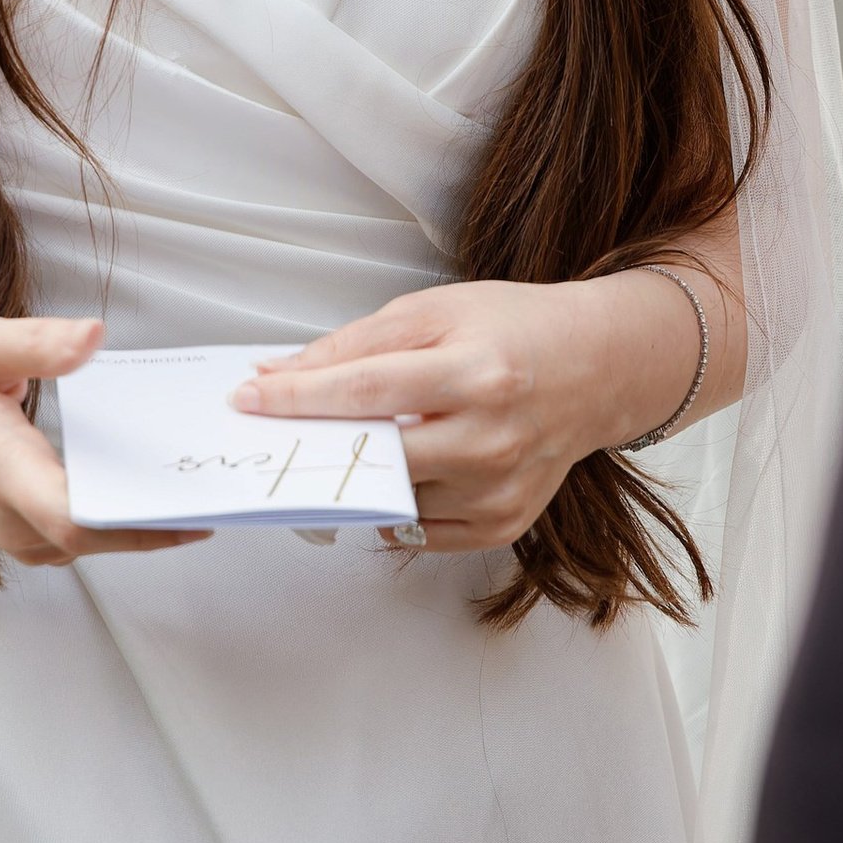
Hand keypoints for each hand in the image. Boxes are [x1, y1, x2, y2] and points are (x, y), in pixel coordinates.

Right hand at [0, 311, 205, 566]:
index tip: (194, 509)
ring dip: (138, 524)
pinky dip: (108, 521)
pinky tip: (138, 490)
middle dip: (161, 521)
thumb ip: (35, 344)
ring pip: (84, 544)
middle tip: (222, 490)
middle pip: (97, 539)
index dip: (142, 523)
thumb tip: (95, 338)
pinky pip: (66, 537)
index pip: (76, 517)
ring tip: (194, 490)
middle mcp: (2, 514)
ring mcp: (0, 531)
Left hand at [231, 273, 704, 556]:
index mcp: (477, 373)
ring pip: (391, 501)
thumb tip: (280, 375)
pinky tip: (398, 472)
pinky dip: (394, 505)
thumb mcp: (433, 311)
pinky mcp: (505, 523)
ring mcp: (501, 489)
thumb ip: (353, 344)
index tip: (248, 399)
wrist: (595, 368)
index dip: (299, 397)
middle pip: (375, 457)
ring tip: (346, 446)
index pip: (365, 390)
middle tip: (274, 436)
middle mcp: (493, 438)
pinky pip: (420, 530)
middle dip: (315, 446)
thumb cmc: (511, 330)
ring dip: (355, 478)